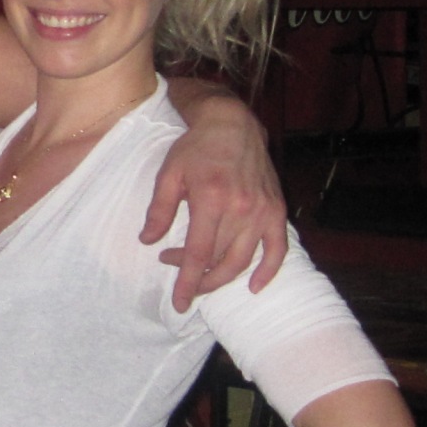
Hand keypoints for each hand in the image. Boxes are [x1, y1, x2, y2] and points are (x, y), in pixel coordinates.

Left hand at [143, 92, 286, 310]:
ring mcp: (262, 210)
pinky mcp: (276, 209)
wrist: (232, 124)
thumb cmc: (196, 148)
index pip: (199, 253)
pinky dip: (268, 271)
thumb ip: (158, 210)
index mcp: (211, 199)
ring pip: (244, 260)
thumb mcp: (169, 174)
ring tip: (202, 279)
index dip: (187, 281)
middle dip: (197, 276)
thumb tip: (148, 242)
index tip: (179, 302)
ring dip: (222, 277)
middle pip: (220, 260)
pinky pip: (278, 248)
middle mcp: (240, 208)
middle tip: (178, 275)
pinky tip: (254, 286)